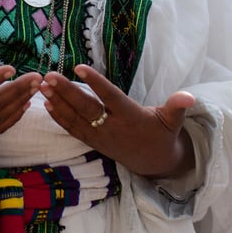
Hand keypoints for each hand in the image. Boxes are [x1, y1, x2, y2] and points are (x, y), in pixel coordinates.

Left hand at [41, 64, 194, 177]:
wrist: (154, 164)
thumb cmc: (163, 134)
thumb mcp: (173, 121)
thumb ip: (177, 106)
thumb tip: (190, 96)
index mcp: (131, 116)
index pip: (109, 97)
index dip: (94, 83)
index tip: (78, 68)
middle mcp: (112, 127)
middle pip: (86, 107)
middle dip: (66, 92)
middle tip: (49, 76)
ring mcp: (100, 136)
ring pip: (75, 119)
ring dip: (57, 102)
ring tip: (42, 86)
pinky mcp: (93, 142)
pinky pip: (72, 129)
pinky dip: (58, 117)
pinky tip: (46, 103)